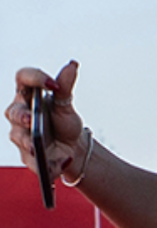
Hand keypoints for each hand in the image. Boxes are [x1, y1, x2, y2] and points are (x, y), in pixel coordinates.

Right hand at [7, 61, 85, 181]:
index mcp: (28, 95)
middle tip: (32, 120)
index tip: (52, 84)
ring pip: (19, 138)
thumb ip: (65, 86)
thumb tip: (72, 64)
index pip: (23, 78)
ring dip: (29, 143)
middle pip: (14, 112)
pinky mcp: (27, 155)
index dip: (34, 78)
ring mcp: (21, 135)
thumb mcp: (66, 104)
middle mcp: (19, 114)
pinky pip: (32, 160)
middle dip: (22, 116)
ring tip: (38, 147)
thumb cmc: (63, 121)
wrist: (71, 146)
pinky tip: (62, 162)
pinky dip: (47, 163)